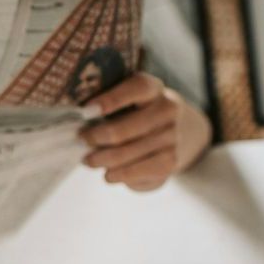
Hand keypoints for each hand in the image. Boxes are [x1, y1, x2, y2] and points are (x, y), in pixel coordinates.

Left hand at [79, 72, 212, 191]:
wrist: (183, 132)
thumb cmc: (140, 115)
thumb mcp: (132, 101)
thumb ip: (109, 106)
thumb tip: (80, 125)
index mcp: (154, 89)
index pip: (137, 88)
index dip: (112, 99)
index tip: (86, 111)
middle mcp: (167, 110)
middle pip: (121, 130)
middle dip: (95, 138)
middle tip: (80, 141)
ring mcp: (171, 136)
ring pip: (124, 155)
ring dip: (100, 160)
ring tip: (89, 160)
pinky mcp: (170, 161)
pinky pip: (133, 173)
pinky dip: (115, 175)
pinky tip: (109, 174)